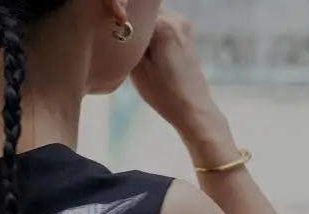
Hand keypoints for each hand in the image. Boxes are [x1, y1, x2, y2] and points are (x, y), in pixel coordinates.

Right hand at [131, 10, 235, 160]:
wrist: (191, 107)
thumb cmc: (163, 93)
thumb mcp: (137, 70)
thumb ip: (127, 44)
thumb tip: (120, 30)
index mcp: (163, 25)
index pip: (135, 11)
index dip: (123, 21)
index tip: (116, 35)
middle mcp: (176, 18)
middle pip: (146, 10)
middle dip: (135, 23)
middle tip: (125, 41)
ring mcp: (184, 25)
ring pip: (156, 16)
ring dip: (145, 28)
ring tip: (138, 48)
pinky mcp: (187, 34)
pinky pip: (165, 24)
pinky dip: (155, 32)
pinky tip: (151, 51)